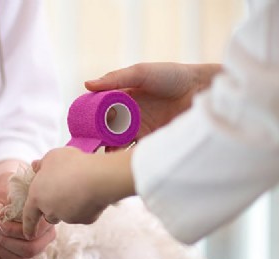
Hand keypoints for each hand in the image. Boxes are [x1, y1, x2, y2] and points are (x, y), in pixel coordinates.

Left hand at [0, 171, 55, 258]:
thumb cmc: (9, 188)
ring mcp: (33, 250)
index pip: (35, 232)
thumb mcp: (5, 183)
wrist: (4, 195)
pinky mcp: (19, 257)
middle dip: (4, 240)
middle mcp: (44, 237)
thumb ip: (3, 194)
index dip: (13, 229)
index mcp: (46, 219)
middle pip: (29, 250)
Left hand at [21, 147, 135, 237]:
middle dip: (53, 208)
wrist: (98, 177)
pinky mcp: (85, 220)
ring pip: (66, 215)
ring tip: (79, 189)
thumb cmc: (71, 164)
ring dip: (69, 207)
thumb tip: (36, 166)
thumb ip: (42, 164)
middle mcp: (50, 210)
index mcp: (37, 197)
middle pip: (49, 215)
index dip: (28, 226)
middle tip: (62, 193)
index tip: (27, 235)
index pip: (29, 215)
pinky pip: (83, 215)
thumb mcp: (52, 157)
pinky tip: (91, 194)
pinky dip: (85, 207)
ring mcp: (68, 217)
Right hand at [86, 62, 221, 148]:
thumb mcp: (141, 72)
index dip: (87, 122)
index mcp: (122, 100)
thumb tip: (86, 85)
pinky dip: (125, 158)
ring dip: (107, 152)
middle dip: (94, 142)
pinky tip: (117, 163)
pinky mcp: (152, 142)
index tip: (77, 131)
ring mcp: (140, 131)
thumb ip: (115, 79)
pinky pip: (134, 152)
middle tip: (84, 150)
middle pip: (105, 133)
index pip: (98, 114)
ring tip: (98, 159)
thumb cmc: (172, 76)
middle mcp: (128, 117)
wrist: (202, 90)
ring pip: (117, 145)